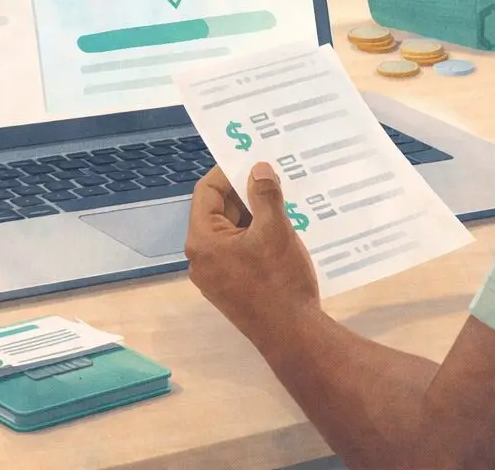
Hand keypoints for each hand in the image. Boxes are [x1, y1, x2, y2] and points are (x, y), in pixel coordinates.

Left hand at [184, 163, 319, 346]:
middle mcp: (201, 258)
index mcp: (202, 241)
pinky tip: (283, 228)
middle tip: (273, 177)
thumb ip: (264, 195)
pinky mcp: (232, 288)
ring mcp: (216, 276)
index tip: (253, 159)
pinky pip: (239, 251)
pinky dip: (256, 236)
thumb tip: (258, 168)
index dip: (228, 172)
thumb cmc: (279, 280)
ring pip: (232, 232)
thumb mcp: (275, 230)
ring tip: (283, 199)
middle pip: (218, 211)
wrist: (293, 336)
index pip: (206, 192)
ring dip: (254, 214)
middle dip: (245, 193)